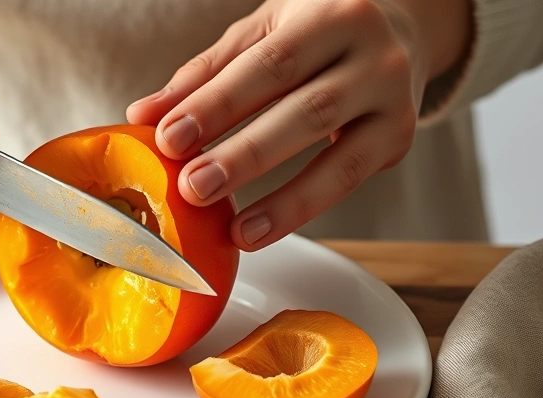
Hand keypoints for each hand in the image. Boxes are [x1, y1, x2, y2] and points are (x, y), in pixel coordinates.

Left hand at [127, 0, 471, 249]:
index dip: (218, 104)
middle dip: (246, 156)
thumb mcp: (260, 34)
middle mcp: (373, 55)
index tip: (169, 138)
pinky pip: (348, 182)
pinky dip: (301, 210)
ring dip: (281, 201)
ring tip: (234, 230)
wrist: (399, 27)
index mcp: (331, 15)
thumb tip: (143, 115)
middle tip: (194, 188)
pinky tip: (260, 231)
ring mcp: (393, 100)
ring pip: (338, 159)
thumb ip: (204, 75)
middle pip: (306, 112)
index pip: (268, 64)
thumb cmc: (313, 32)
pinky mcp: (398, 138)